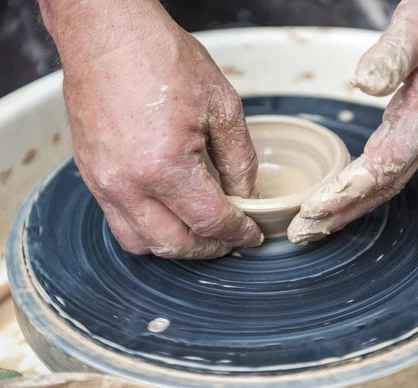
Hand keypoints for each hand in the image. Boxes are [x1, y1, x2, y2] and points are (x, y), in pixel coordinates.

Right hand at [41, 0, 261, 257]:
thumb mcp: (222, 106)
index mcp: (165, 166)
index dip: (238, 234)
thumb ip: (239, 160)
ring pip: (141, 244)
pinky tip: (168, 213)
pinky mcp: (91, 175)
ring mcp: (103, 182)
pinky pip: (118, 222)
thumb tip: (246, 195)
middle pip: (175, 245)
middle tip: (230, 238)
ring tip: (199, 231)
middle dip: (209, 248)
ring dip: (175, 246)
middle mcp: (127, 183)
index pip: (210, 222)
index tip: (251, 235)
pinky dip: (148, 230)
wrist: (108, 33)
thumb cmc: (162, 59)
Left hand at [287, 0, 417, 243]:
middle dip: (341, 212)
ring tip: (312, 226)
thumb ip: (394, 54)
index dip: (352, 188)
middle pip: (383, 186)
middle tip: (301, 231)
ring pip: (385, 184)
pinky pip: (388, 171)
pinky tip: (340, 200)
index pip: (388, 162)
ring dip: (348, 209)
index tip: (317, 206)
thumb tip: (365, 85)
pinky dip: (361, 192)